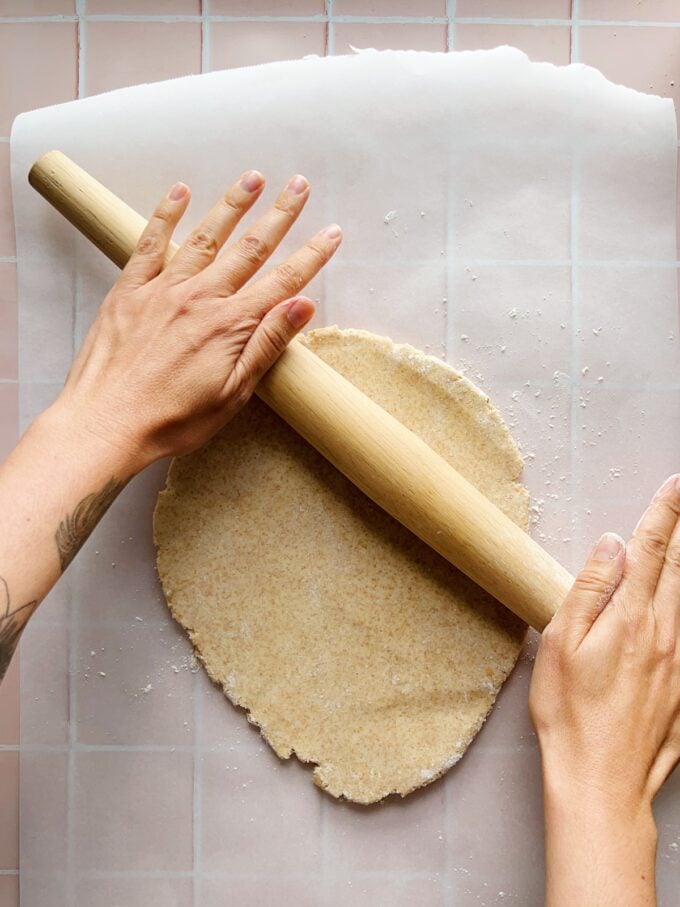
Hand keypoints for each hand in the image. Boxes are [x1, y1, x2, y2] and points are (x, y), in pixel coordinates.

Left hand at [52, 171, 341, 473]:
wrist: (105, 424)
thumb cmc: (171, 420)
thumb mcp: (232, 394)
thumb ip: (267, 345)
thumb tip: (302, 306)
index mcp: (229, 326)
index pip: (282, 282)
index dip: (312, 255)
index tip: (332, 232)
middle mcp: (199, 298)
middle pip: (249, 248)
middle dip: (279, 215)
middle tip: (299, 185)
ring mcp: (162, 290)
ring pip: (206, 237)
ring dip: (232, 204)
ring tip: (253, 177)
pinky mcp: (129, 291)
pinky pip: (151, 243)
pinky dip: (167, 215)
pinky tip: (180, 192)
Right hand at [530, 474, 679, 905]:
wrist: (601, 782)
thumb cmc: (570, 715)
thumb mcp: (561, 644)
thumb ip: (588, 589)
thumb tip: (611, 545)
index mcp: (632, 619)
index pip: (651, 550)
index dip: (664, 512)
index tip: (675, 484)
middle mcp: (666, 635)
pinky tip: (677, 604)